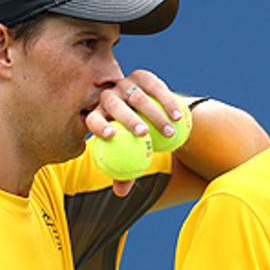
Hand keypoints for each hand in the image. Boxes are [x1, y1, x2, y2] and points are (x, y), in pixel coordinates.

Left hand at [84, 70, 186, 196]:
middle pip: (114, 105)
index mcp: (98, 114)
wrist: (151, 117)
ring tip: (168, 132)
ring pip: (137, 96)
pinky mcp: (143, 76)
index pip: (92, 119)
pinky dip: (167, 102)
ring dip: (154, 114)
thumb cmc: (136, 143)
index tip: (111, 136)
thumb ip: (124, 172)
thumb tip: (120, 193)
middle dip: (128, 118)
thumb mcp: (130, 156)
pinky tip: (177, 116)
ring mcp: (125, 83)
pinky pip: (155, 87)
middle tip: (143, 134)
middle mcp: (108, 96)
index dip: (98, 125)